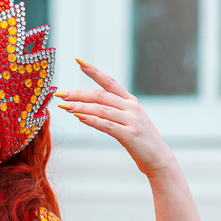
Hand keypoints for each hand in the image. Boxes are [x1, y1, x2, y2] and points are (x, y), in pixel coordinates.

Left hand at [54, 59, 176, 176]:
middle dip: (79, 93)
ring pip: (101, 109)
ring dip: (81, 107)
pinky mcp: (130, 135)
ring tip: (65, 107)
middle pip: (101, 95)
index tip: (78, 61)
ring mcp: (132, 120)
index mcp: (130, 101)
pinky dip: (92, 120)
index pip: (109, 81)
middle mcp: (132, 107)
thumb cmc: (139, 140)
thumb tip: (86, 107)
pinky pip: (107, 125)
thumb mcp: (128, 120)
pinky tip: (79, 118)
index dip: (94, 71)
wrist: (159, 158)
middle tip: (61, 94)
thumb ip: (111, 111)